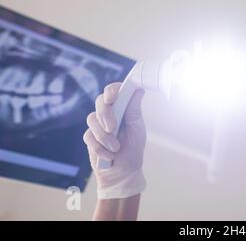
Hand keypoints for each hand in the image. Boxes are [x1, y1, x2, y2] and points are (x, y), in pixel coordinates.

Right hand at [84, 82, 146, 198]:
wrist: (122, 173)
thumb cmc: (133, 149)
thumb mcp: (137, 130)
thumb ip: (134, 111)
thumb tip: (139, 90)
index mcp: (123, 107)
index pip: (114, 90)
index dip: (111, 90)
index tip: (111, 97)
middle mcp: (110, 112)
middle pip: (100, 101)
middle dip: (105, 114)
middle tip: (112, 128)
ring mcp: (98, 124)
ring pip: (92, 119)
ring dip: (104, 136)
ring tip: (116, 148)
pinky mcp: (89, 136)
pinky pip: (89, 136)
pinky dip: (99, 147)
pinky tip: (108, 155)